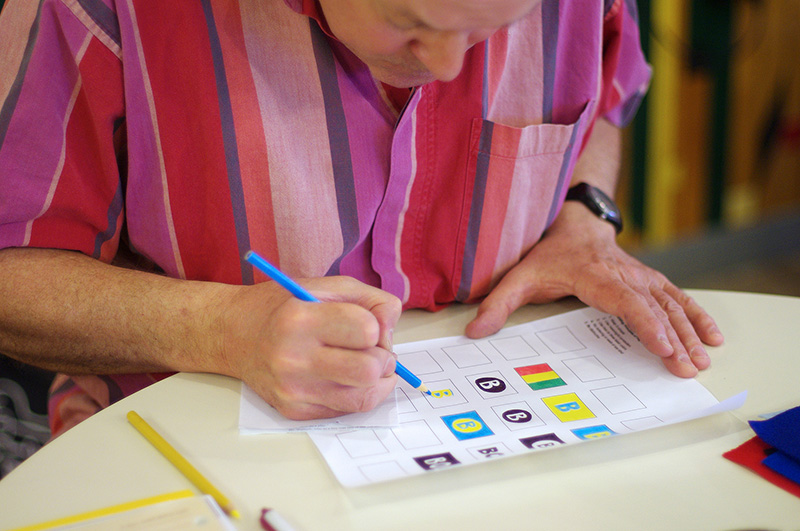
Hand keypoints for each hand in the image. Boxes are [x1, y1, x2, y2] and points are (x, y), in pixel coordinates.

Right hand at [215, 276, 401, 418]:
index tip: (366, 325)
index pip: (368, 330)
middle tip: (372, 350)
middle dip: (382, 359)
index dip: (376, 327)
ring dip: (374, 380)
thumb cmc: (283, 307)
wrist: (232, 334)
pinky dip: (355, 394)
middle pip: (369, 371)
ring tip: (360, 363)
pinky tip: (342, 377)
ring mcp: (293, 390)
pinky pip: (347, 411)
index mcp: (301, 319)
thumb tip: (392, 329)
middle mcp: (294, 358)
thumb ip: (371, 300)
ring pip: (364, 397)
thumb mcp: (327, 287)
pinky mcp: (294, 411)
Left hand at [465, 203, 723, 376]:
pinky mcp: (651, 279)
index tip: (663, 347)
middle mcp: (625, 274)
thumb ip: (498, 304)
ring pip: (672, 302)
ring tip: (705, 360)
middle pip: (655, 306)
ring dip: (691, 331)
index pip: (625, 300)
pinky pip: (678, 297)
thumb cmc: (548, 253)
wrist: (574, 221)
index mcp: (595, 274)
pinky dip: (697, 315)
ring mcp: (641, 276)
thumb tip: (475, 332)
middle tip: (689, 367)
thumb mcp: (519, 275)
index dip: (646, 323)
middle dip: (675, 337)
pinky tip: (713, 336)